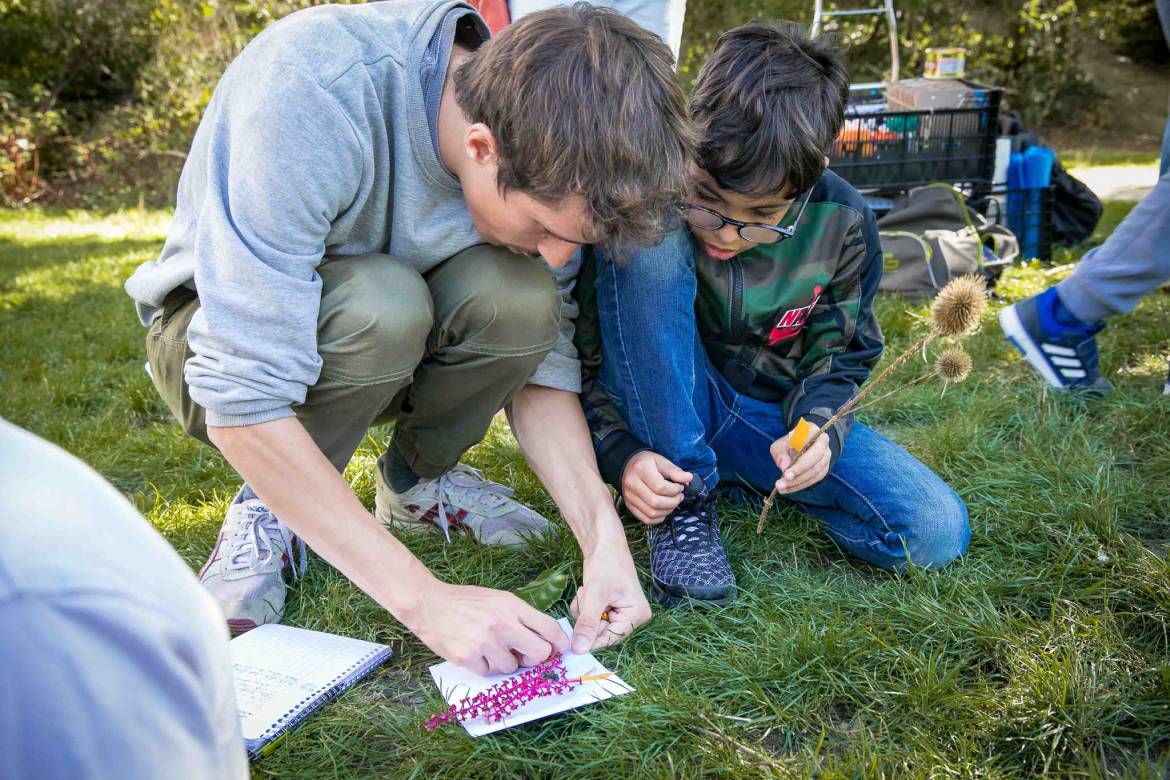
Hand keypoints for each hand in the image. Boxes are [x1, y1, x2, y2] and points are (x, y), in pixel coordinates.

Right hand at [410, 581, 568, 674]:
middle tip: (522, 656)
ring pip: (511, 668)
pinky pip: (487, 673)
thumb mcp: (498, 599)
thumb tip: (544, 642)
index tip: (558, 651)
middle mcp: (502, 623)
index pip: (549, 628)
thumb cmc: (466, 602)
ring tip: (487, 647)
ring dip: (502, 663)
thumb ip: (520, 617)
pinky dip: (481, 666)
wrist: (428, 603)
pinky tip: (471, 651)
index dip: (559, 643)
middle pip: (538, 654)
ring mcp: (485, 641)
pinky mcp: (468, 657)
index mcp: (512, 605)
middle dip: (534, 659)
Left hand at [569, 548, 651, 652]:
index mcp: (637, 616)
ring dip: (584, 609)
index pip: (611, 639)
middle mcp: (632, 617)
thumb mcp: (595, 595)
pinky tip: (586, 590)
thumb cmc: (605, 564)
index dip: (590, 639)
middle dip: (587, 617)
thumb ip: (588, 624)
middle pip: (601, 632)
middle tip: (585, 596)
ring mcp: (621, 612)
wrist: (603, 542)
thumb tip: (579, 651)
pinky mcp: (610, 607)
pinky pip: (592, 617)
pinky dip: (584, 605)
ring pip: (593, 625)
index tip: (572, 639)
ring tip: (587, 590)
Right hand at [620, 451, 690, 524]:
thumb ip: (675, 471)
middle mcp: (632, 484)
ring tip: (673, 502)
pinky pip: (646, 519)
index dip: (674, 490)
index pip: (660, 487)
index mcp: (641, 469)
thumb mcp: (661, 461)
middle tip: (679, 496)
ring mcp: (629, 497)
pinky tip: (664, 509)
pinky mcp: (629, 506)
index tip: (680, 486)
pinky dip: (659, 518)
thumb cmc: (647, 463)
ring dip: (667, 511)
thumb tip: (689, 478)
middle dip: (673, 502)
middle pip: (655, 502)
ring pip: (651, 513)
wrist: (627, 465)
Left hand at [769, 430, 830, 493]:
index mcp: (813, 431)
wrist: (799, 446)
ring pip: (815, 471)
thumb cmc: (788, 444)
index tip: (786, 472)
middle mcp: (823, 443)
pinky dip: (800, 485)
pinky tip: (787, 489)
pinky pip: (814, 479)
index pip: (810, 445)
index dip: (800, 461)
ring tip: (781, 487)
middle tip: (783, 481)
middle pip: (816, 459)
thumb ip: (780, 454)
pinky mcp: (824, 469)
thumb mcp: (779, 445)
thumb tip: (784, 467)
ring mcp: (826, 457)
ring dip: (798, 482)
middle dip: (799, 473)